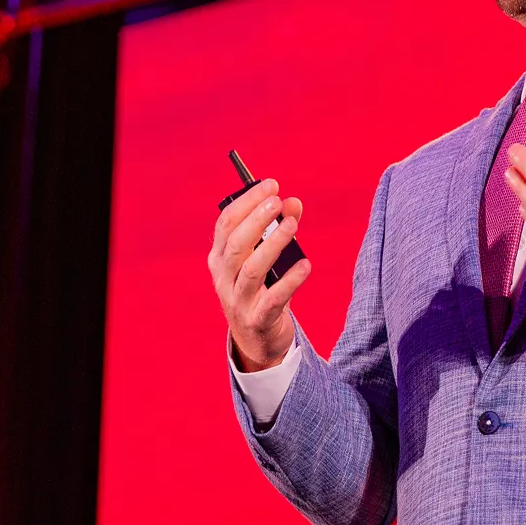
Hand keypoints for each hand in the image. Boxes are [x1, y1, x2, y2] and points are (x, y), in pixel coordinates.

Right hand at [208, 178, 311, 371]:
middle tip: (278, 201)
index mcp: (219, 258)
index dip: (247, 202)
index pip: (226, 223)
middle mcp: (223, 278)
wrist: (257, 339)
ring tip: (292, 225)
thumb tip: (294, 202)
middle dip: (257, 219)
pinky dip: (291, 281)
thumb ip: (279, 228)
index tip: (271, 185)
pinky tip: (305, 265)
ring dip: (273, 244)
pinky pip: (273, 298)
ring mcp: (237, 301)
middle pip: (236, 244)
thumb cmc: (260, 289)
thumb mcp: (265, 257)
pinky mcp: (257, 320)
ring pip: (252, 269)